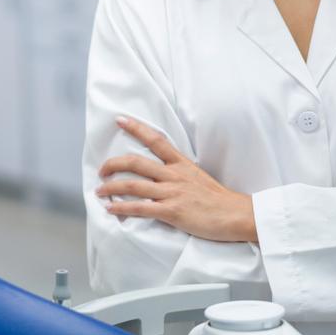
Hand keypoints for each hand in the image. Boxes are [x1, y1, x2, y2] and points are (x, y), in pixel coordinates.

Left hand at [95, 116, 257, 242]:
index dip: (136, 128)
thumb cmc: (219, 200)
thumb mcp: (199, 177)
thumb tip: (163, 175)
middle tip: (102, 169)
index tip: (120, 120)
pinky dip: (122, 208)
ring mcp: (172, 193)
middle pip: (136, 163)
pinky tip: (110, 209)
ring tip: (99, 190)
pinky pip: (140, 208)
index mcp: (181, 164)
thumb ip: (180, 173)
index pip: (155, 140)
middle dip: (114, 164)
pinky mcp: (171, 211)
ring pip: (133, 185)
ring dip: (111, 187)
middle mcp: (174, 175)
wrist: (236, 215)